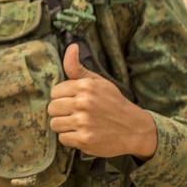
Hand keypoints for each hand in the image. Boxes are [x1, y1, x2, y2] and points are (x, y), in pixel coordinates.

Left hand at [48, 43, 156, 158]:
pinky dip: (71, 139)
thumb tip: (71, 46)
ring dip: (65, 126)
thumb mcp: (98, 82)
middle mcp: (83, 103)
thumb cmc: (113, 103)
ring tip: (79, 124)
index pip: (54, 92)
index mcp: (85, 86)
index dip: (62, 98)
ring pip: (55, 124)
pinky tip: (84, 134)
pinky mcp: (84, 140)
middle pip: (52, 108)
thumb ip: (78, 67)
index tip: (74, 101)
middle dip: (61, 112)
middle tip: (76, 114)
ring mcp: (83, 122)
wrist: (135, 128)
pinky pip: (62, 138)